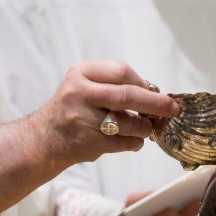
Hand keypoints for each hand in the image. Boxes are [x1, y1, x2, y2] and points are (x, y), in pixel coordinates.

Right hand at [0, 60, 179, 215]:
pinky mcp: (86, 142)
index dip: (144, 83)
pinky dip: (135, 143)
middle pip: (127, 95)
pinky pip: (123, 143)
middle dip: (156, 104)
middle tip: (173, 109)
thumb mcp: (85, 87)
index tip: (157, 92)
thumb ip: (114, 85)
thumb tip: (157, 93)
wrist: (42, 139)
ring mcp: (81, 119)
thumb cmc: (72, 110)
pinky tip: (134, 141)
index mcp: (80, 73)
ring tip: (146, 129)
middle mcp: (78, 93)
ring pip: (128, 123)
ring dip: (145, 128)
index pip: (121, 71)